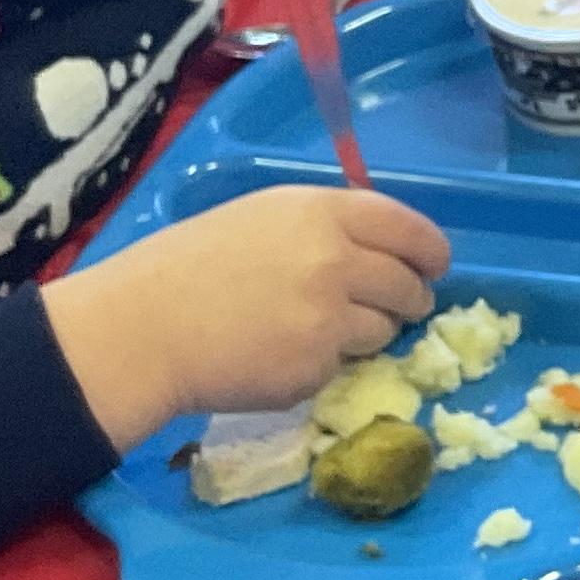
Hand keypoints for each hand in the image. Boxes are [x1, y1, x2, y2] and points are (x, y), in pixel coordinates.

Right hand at [43, 184, 450, 446]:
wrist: (143, 329)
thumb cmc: (186, 268)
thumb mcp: (259, 220)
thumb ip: (321, 229)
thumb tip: (374, 251)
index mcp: (319, 212)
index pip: (406, 227)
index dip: (430, 248)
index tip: (436, 264)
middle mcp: (335, 259)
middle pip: (407, 283)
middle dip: (411, 298)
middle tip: (401, 307)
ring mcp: (330, 317)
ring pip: (384, 330)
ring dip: (369, 333)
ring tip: (319, 330)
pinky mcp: (317, 366)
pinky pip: (344, 365)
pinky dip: (326, 363)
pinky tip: (282, 354)